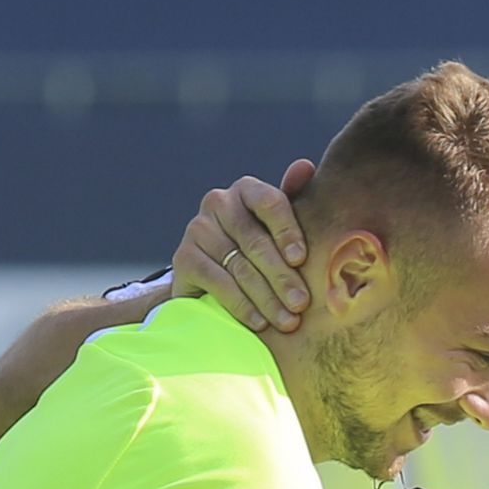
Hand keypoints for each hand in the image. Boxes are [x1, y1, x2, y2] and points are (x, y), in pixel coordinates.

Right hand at [172, 159, 314, 331]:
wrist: (214, 272)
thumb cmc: (260, 245)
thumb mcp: (279, 225)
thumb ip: (294, 198)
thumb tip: (304, 166)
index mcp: (247, 189)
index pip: (270, 202)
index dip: (287, 230)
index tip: (301, 259)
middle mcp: (218, 203)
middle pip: (256, 241)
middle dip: (282, 277)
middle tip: (301, 304)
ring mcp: (197, 229)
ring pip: (239, 267)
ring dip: (267, 298)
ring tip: (287, 321)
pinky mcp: (183, 258)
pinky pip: (217, 283)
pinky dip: (240, 305)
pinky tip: (258, 322)